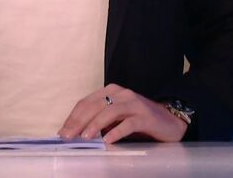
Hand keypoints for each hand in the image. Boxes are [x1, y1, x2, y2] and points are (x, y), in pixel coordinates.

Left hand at [58, 84, 187, 143]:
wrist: (170, 121)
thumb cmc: (139, 121)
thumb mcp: (116, 118)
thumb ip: (99, 121)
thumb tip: (76, 133)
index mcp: (111, 92)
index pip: (86, 102)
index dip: (73, 117)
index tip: (62, 132)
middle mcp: (122, 94)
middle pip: (95, 106)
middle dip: (79, 122)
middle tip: (68, 137)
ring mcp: (134, 104)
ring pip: (110, 111)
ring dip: (95, 125)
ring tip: (85, 137)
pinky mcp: (146, 116)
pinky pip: (129, 123)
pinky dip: (117, 131)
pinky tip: (108, 141)